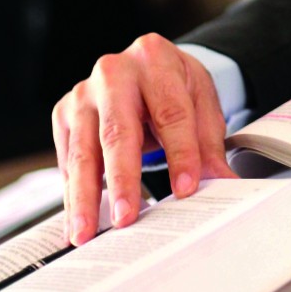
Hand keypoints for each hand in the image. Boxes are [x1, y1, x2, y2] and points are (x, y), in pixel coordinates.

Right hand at [52, 33, 235, 244]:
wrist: (148, 68)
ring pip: (83, 151)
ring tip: (88, 232)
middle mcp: (113, 73)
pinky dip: (73, 194)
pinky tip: (79, 220)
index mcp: (155, 59)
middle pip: (118, 132)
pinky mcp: (65, 114)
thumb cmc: (176, 87)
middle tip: (126, 218)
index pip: (171, 113)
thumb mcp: (202, 105)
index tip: (186, 190)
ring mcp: (83, 93)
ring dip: (84, 197)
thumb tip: (225, 185)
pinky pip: (68, 160)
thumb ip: (210, 146)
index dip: (181, 154)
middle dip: (123, 180)